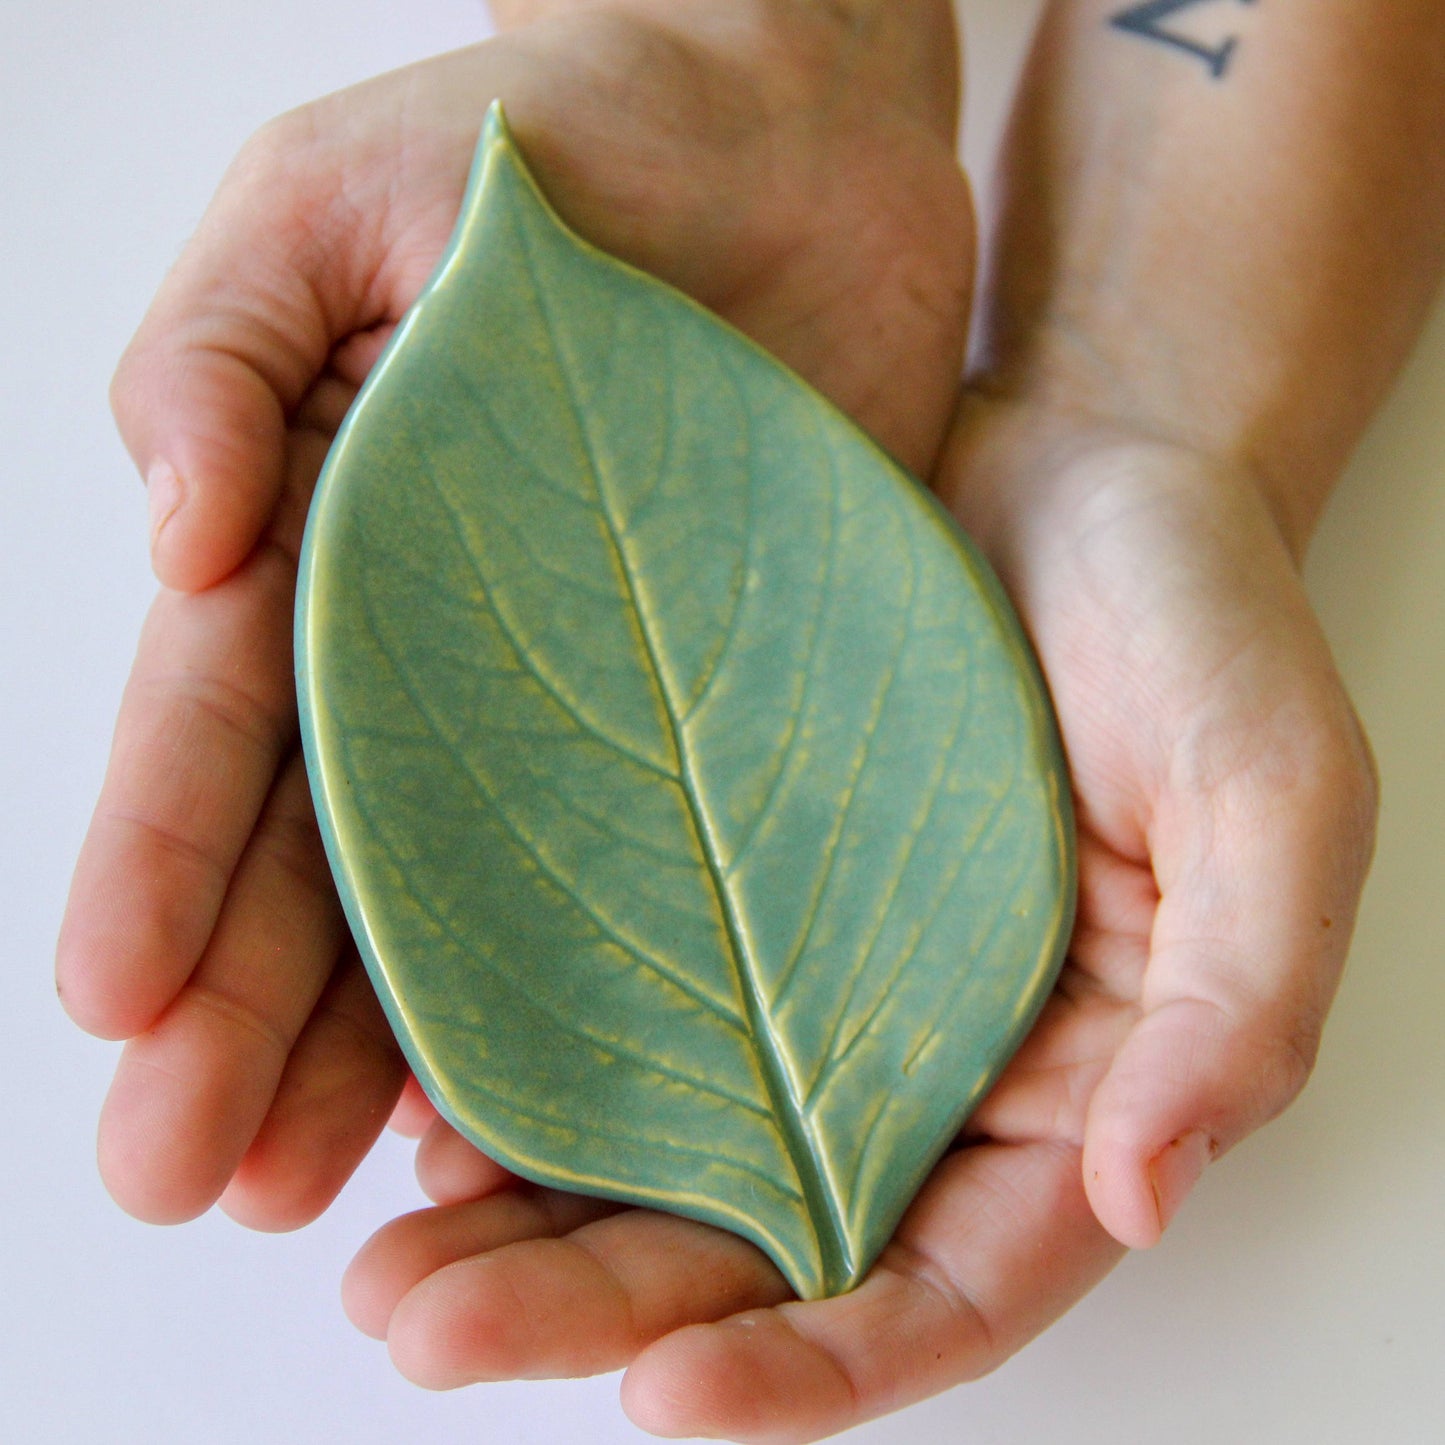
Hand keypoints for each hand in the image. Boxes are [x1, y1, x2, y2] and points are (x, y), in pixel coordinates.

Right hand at [55, 1, 972, 1231]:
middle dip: (246, 1022)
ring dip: (389, 1054)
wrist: (774, 137)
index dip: (159, 872)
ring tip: (323, 1192)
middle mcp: (441, 661)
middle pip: (328, 868)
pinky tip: (536, 1114)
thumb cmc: (533, 143)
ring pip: (471, 913)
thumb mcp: (326, 202)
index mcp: (321, 552)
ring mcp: (581, 702)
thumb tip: (165, 528)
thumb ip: (217, 350)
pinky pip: (647, 880)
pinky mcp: (720, 708)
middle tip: (187, 1177)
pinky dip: (590, 998)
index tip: (110, 1011)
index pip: (221, 736)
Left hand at [339, 403, 1375, 1440]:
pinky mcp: (728, 878)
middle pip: (759, 1247)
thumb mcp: (1275, 793)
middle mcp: (922, 1062)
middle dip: (602, 1314)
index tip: (664, 1401)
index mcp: (1066, 1086)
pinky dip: (521, 1068)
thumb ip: (1242, 1000)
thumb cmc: (1198, 618)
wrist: (1080, 462)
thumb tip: (1148, 1191)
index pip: (942, 1287)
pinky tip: (420, 1097)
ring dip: (527, 1226)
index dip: (812, 1367)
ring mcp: (812, 975)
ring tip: (386, 1262)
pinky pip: (618, 1002)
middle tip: (423, 1328)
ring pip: (664, 1150)